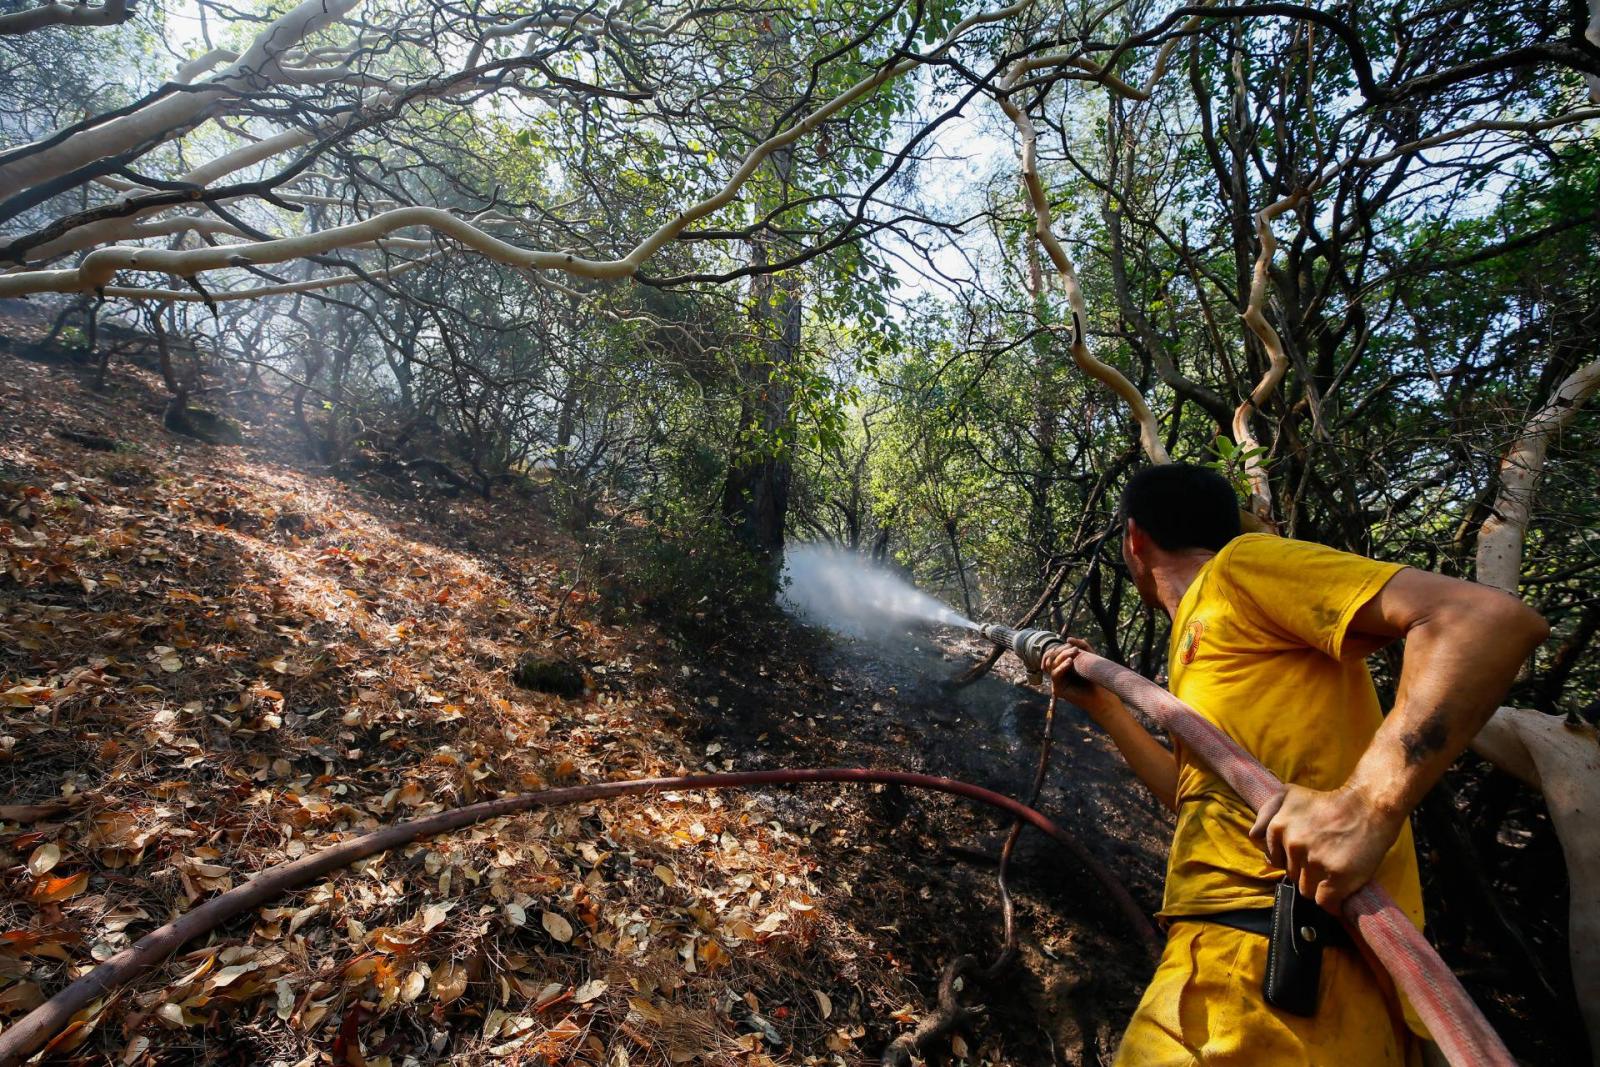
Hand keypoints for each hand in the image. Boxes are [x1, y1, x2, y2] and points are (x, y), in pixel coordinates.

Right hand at [1040, 637, 1111, 713]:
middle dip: (1061, 651)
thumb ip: (1081, 646)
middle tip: (1074, 649)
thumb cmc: (1096, 677)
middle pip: (1051, 658)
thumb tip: (1068, 638)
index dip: (1060, 648)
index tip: (1071, 644)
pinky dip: (1061, 667)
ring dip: (1062, 656)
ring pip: (1051, 665)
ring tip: (1074, 653)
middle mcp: (1058, 674)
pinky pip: (1055, 675)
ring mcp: (1057, 682)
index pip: (1053, 654)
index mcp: (1063, 666)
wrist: (1102, 695)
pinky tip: (1070, 662)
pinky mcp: (1058, 689)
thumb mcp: (1089, 657)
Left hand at [1248, 783, 1405, 910]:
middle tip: (1324, 858)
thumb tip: (1255, 838)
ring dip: (1319, 886)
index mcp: (1278, 827)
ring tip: (1334, 871)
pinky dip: (1332, 903)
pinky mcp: (1337, 876)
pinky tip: (1340, 892)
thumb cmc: (1328, 801)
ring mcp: (1315, 861)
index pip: (1275, 860)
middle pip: (1292, 875)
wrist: (1368, 805)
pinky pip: (1325, 903)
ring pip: (1307, 890)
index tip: (1306, 853)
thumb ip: (1266, 813)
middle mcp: (1293, 844)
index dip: (1291, 860)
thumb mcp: (1288, 794)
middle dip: (1306, 871)